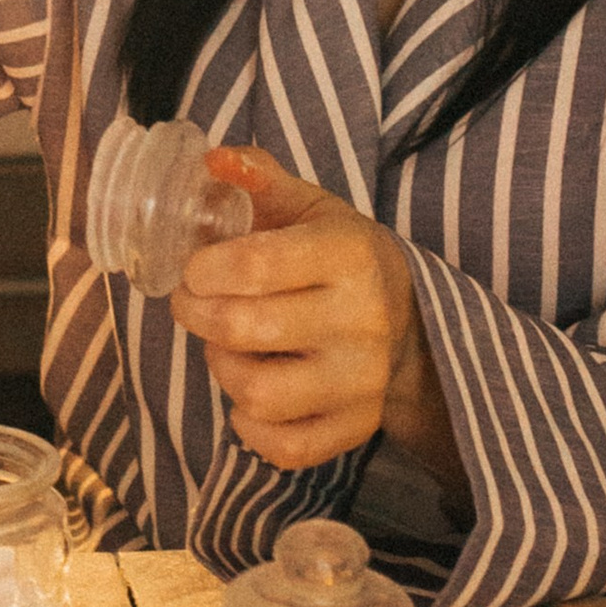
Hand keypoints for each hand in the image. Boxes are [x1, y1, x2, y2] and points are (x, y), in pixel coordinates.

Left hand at [170, 146, 451, 479]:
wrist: (414, 325)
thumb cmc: (344, 259)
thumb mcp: (313, 207)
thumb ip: (260, 176)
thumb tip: (211, 159)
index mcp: (350, 255)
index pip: (256, 264)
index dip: (203, 268)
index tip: (193, 269)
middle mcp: (363, 320)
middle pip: (245, 329)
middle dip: (196, 314)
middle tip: (192, 303)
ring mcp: (361, 382)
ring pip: (258, 393)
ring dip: (220, 369)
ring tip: (223, 346)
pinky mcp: (355, 429)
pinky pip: (284, 447)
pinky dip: (250, 426)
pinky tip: (248, 394)